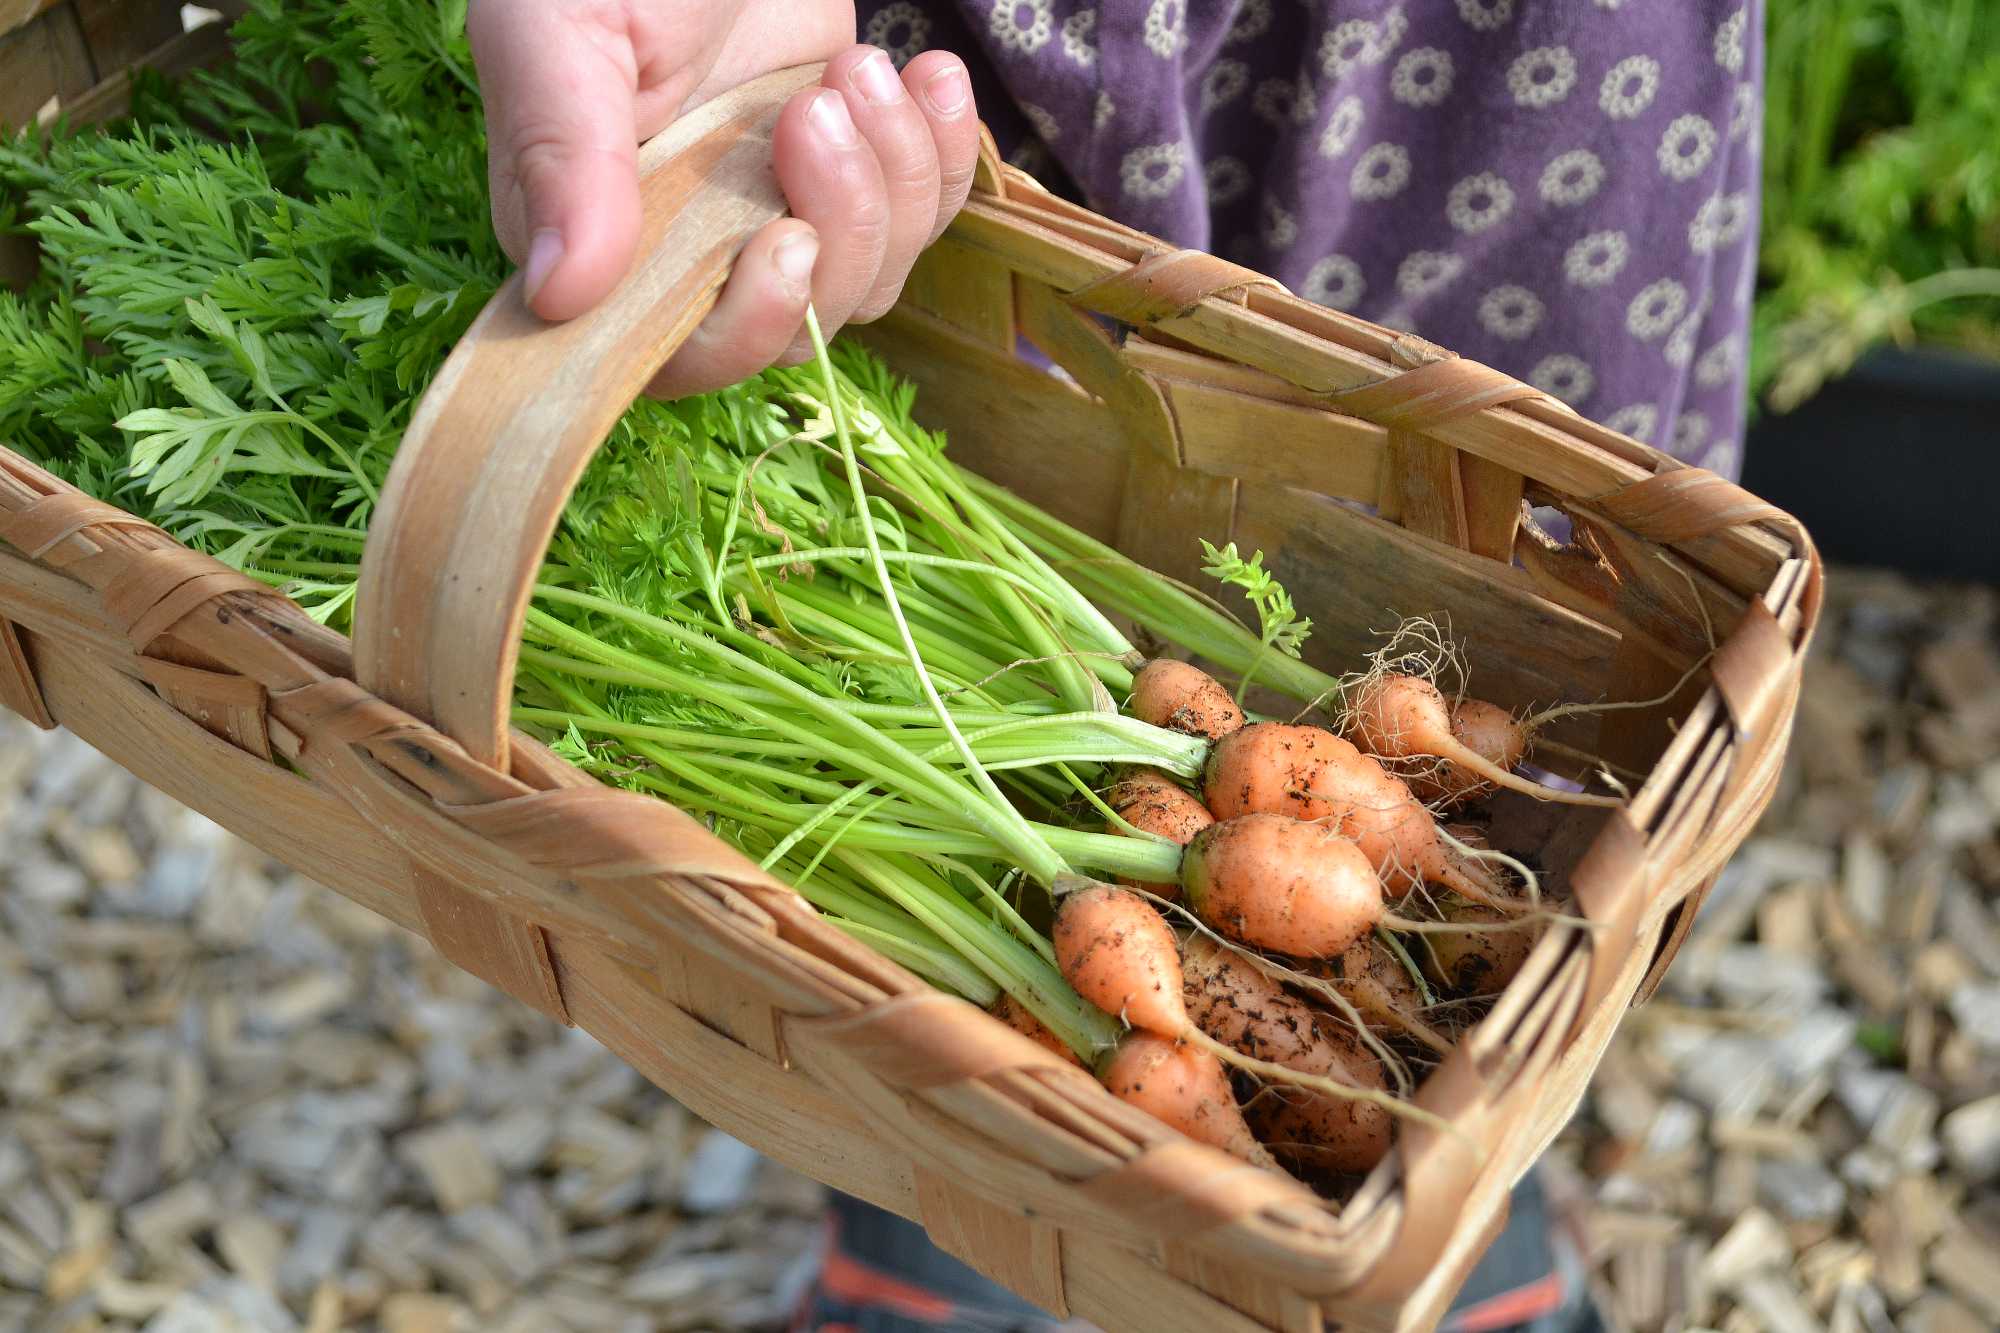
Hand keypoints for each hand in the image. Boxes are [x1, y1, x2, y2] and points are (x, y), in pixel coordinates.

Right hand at [467, 0, 980, 396]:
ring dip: (893, 175)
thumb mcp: (559, 31)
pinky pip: (924, 220)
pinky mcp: (850, 180)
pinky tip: (926, 73)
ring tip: (857, 67)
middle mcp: (690, 254)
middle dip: (840, 223)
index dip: (746, 329)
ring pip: (872, 278)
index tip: (787, 239)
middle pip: (799, 325)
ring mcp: (774, 218)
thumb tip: (556, 296)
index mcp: (599, 244)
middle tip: (821, 101)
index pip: (678, 359)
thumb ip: (560, 157)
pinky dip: (945, 153)